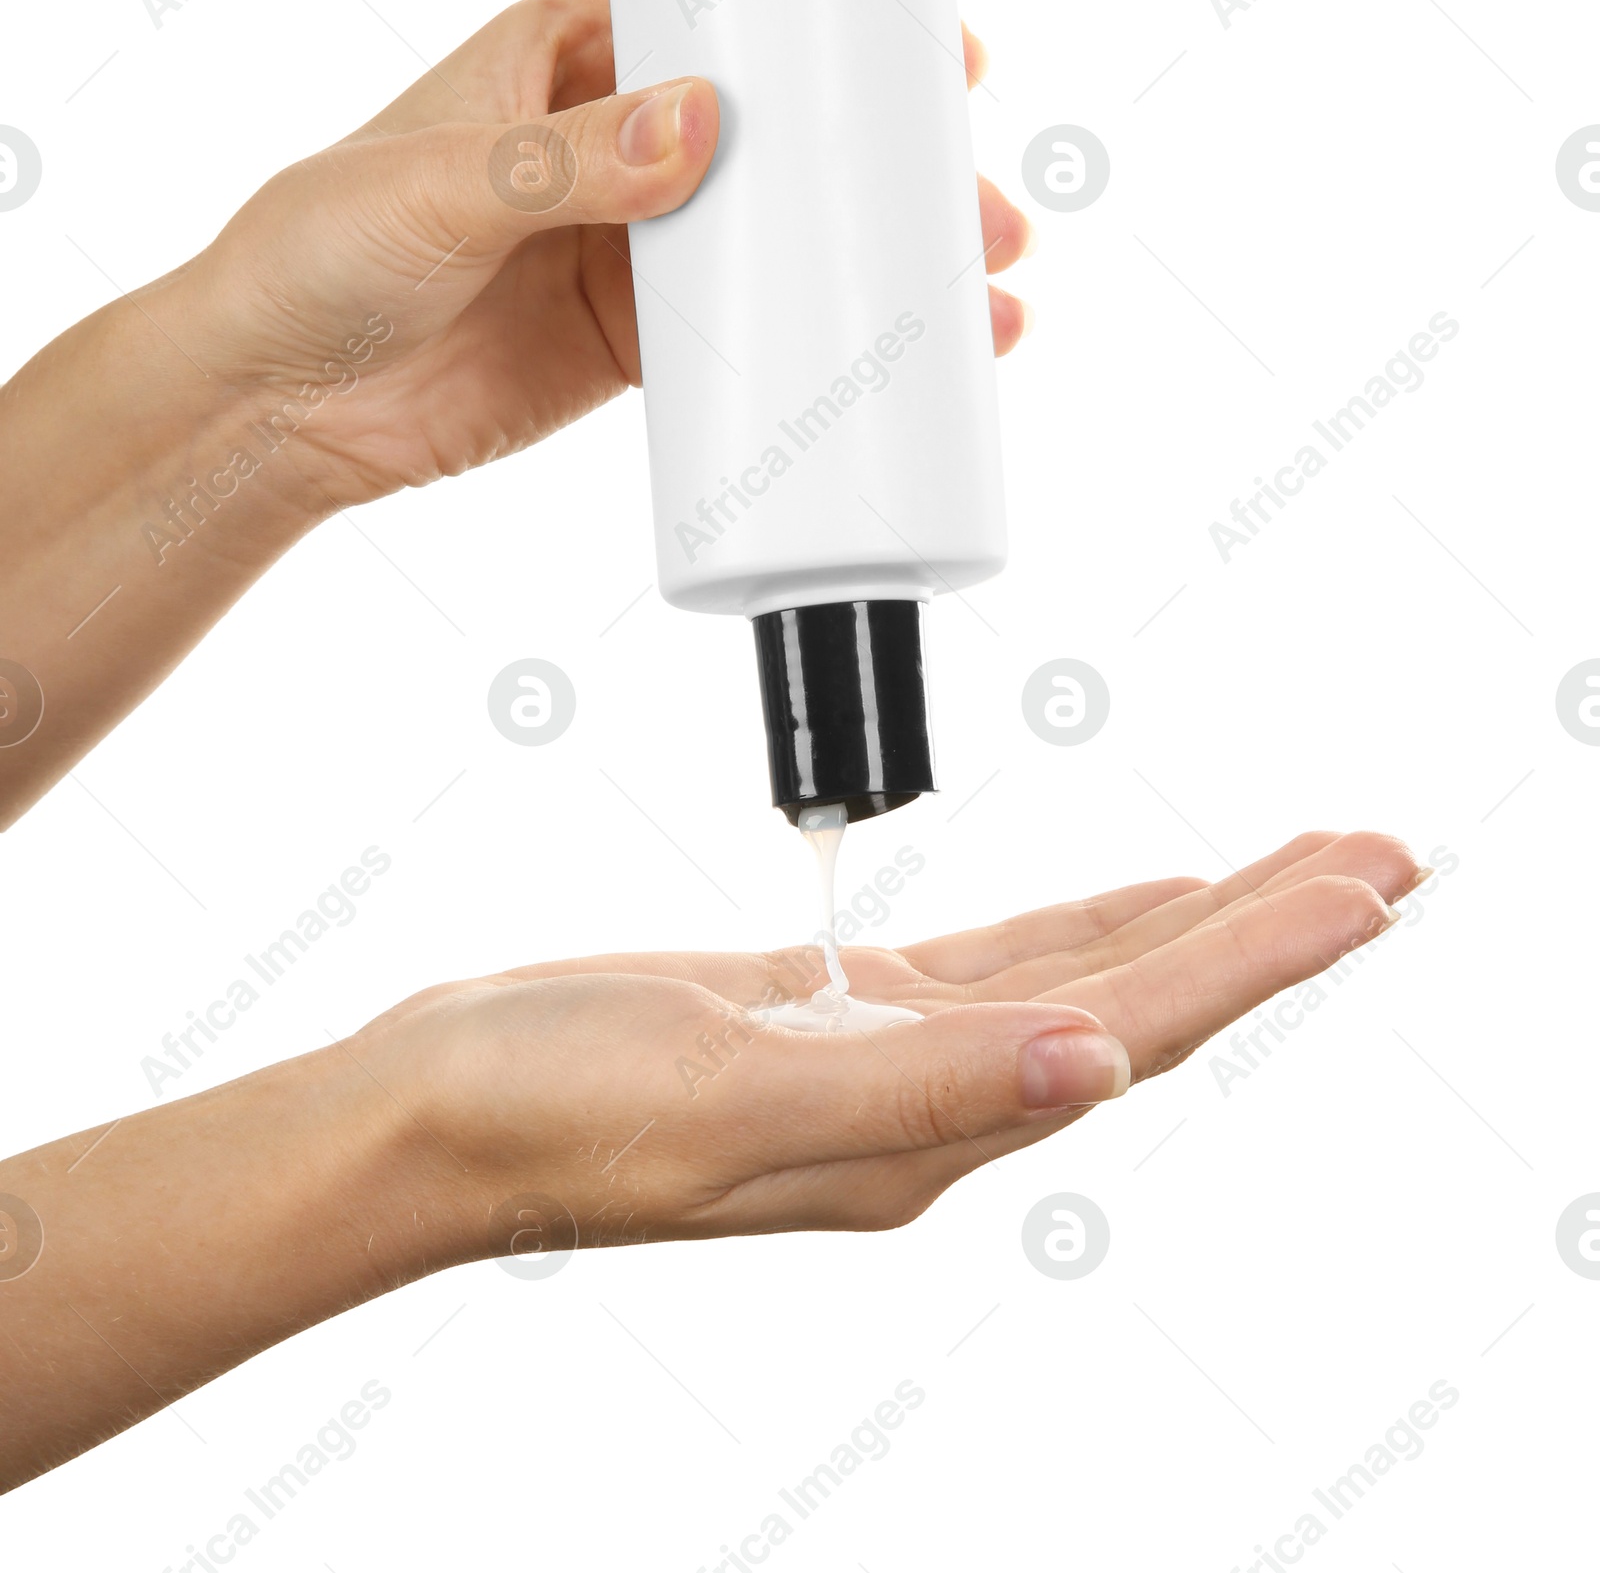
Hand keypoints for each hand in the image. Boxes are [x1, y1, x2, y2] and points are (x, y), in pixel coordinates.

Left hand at [178, 0, 1032, 512]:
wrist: (268, 405)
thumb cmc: (316, 250)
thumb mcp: (439, 188)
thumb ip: (566, 163)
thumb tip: (699, 126)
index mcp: (570, 53)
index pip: (726, 19)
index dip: (836, 32)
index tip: (940, 53)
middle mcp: (617, 138)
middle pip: (785, 134)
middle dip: (889, 167)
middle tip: (984, 205)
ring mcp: (634, 243)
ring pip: (785, 236)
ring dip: (879, 261)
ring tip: (980, 294)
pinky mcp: (634, 340)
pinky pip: (751, 334)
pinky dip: (826, 342)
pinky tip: (906, 353)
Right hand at [368, 825, 1421, 1249]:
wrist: (436, 1113)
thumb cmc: (554, 1111)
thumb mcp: (732, 1096)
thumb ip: (918, 1087)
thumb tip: (1096, 1068)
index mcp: (932, 1131)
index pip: (1141, 1024)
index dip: (1262, 952)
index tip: (1371, 888)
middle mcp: (938, 1104)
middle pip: (1147, 999)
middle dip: (1273, 925)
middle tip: (1388, 856)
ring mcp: (892, 1058)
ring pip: (1089, 974)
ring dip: (1203, 917)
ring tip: (1305, 869)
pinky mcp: (837, 1012)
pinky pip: (1005, 959)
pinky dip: (1091, 921)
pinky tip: (1144, 898)